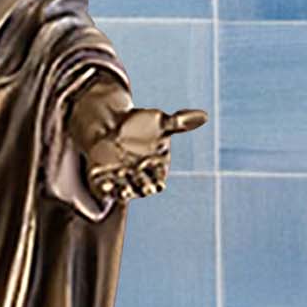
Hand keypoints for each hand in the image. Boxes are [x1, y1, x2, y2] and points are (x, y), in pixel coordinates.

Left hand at [66, 76, 206, 202]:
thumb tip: (204, 116)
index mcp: (156, 168)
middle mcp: (139, 177)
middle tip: (141, 190)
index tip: (158, 185)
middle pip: (141, 186)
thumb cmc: (142, 125)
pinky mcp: (103, 177)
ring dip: (122, 191)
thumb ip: (179, 123)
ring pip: (122, 189)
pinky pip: (103, 185)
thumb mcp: (160, 123)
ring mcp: (120, 179)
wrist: (114, 124)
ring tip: (121, 191)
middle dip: (140, 188)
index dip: (158, 182)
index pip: (158, 178)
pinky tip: (101, 185)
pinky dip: (103, 187)